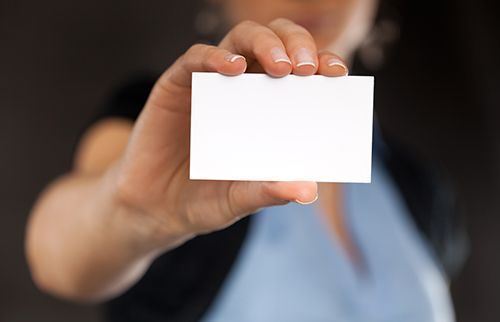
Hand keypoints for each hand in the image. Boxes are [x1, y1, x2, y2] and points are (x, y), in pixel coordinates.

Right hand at [114, 18, 348, 249]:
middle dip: (297, 45)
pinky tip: (231, 68)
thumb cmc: (203, 200)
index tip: (338, 74)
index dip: (321, 65)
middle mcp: (242, 90)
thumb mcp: (240, 199)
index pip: (299, 74)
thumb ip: (268, 192)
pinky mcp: (175, 86)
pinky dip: (214, 58)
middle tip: (307, 69)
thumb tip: (308, 189)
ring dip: (265, 44)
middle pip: (275, 44)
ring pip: (240, 40)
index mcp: (266, 110)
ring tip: (282, 67)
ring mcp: (209, 85)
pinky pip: (195, 59)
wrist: (154, 210)